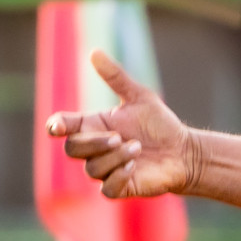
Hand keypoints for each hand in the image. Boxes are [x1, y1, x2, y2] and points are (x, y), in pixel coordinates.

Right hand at [46, 50, 197, 198]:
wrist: (183, 151)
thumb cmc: (159, 124)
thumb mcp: (140, 96)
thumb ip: (116, 77)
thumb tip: (94, 51)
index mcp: (93, 126)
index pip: (64, 127)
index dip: (56, 126)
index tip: (57, 126)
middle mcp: (95, 149)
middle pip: (73, 149)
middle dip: (94, 143)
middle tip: (119, 137)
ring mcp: (105, 170)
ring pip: (91, 168)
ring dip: (114, 157)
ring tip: (137, 148)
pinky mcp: (120, 188)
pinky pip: (107, 189)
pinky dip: (117, 177)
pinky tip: (133, 166)